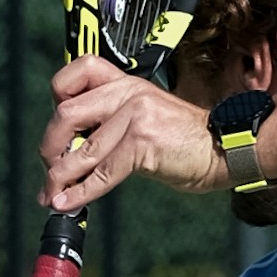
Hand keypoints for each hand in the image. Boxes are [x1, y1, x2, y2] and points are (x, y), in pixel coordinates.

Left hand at [40, 56, 223, 215]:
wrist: (226, 147)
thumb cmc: (188, 139)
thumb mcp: (148, 116)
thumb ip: (113, 123)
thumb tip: (73, 152)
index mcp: (127, 83)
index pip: (78, 72)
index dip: (57, 98)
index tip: (57, 128)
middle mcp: (129, 93)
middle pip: (67, 113)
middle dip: (49, 147)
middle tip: (49, 169)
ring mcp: (136, 116)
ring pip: (83, 149)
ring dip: (60, 177)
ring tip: (52, 195)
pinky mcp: (144, 144)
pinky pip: (103, 172)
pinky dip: (81, 193)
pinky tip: (70, 203)